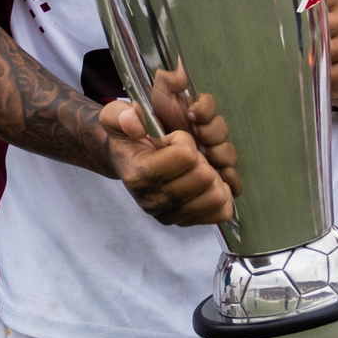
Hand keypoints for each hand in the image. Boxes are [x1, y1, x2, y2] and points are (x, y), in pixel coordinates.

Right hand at [100, 94, 236, 226]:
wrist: (124, 160)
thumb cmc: (126, 137)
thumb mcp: (115, 116)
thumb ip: (121, 115)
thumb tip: (137, 127)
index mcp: (139, 175)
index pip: (186, 155)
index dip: (184, 140)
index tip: (171, 139)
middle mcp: (153, 201)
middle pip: (204, 177)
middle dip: (201, 159)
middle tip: (187, 155)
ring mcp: (169, 216)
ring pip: (216, 197)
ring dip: (214, 177)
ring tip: (196, 169)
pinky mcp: (183, 222)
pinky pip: (221, 213)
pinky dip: (222, 195)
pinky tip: (208, 183)